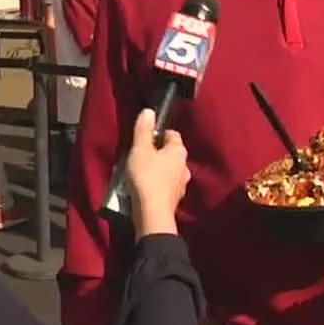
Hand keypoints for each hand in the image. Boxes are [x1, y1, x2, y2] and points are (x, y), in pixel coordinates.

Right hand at [125, 108, 190, 238]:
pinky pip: (165, 186)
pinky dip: (156, 185)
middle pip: (170, 153)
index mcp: (179, 151)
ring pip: (168, 170)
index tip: (143, 139)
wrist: (152, 213)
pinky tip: (144, 188)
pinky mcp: (174, 199)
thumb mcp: (140, 149)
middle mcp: (184, 166)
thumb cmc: (147, 177)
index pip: (172, 134)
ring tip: (139, 174)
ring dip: (156, 170)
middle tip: (139, 156)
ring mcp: (181, 184)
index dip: (157, 134)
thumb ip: (143, 129)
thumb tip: (149, 111)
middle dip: (156, 153)